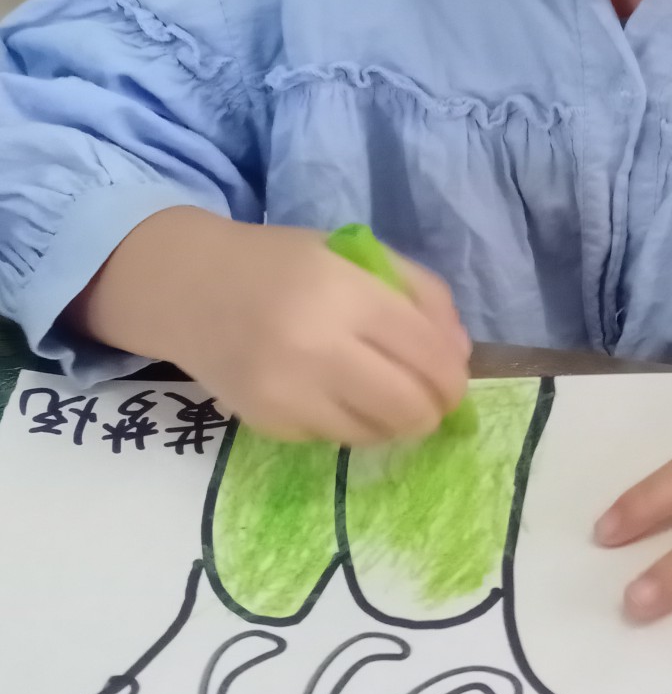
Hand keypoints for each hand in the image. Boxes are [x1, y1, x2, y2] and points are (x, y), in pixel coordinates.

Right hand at [73, 209, 470, 444]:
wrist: (188, 289)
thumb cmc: (280, 265)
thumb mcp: (354, 254)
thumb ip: (419, 293)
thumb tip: (460, 354)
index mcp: (343, 294)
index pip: (425, 354)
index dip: (453, 377)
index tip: (455, 381)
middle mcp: (315, 348)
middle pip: (407, 407)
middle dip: (432, 410)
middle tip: (432, 401)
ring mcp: (288, 393)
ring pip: (375, 433)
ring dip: (394, 422)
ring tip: (384, 396)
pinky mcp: (268, 424)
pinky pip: (334, 439)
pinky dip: (350, 425)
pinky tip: (336, 396)